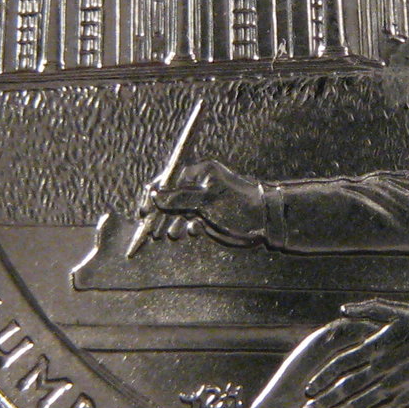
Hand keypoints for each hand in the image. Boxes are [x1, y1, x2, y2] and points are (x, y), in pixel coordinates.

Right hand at [145, 159, 266, 245]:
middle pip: (170, 198)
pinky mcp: (207, 216)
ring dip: (173, 224)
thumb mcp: (206, 201)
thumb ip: (178, 199)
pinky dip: (187, 228)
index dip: (154, 196)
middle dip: (162, 215)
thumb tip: (154, 195)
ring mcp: (202, 201)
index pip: (167, 180)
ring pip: (178, 212)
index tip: (145, 212)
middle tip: (154, 231)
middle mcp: (199, 185)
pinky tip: (192, 232)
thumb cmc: (237, 205)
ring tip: (174, 235)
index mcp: (199, 172)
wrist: (263, 221)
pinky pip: (189, 221)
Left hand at [299, 300, 408, 407]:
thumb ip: (371, 308)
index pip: (342, 363)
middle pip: (347, 387)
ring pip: (363, 403)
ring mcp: (397, 385)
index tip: (309, 387)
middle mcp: (384, 368)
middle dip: (324, 400)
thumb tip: (343, 310)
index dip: (323, 376)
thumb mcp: (401, 310)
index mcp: (378, 345)